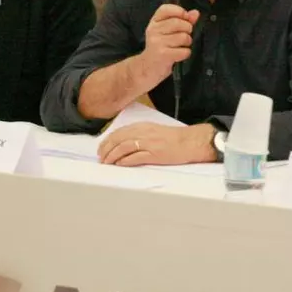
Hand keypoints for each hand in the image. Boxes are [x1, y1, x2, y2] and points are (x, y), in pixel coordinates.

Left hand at [98, 122, 216, 166]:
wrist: (191, 142)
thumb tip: (125, 143)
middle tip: (101, 157)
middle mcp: (144, 133)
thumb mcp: (155, 131)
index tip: (102, 148)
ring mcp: (149, 143)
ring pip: (124, 148)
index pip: (120, 132)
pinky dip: (124, 161)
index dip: (108, 140)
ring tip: (107, 163)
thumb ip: (141, 134)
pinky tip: (119, 165)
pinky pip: (135, 157)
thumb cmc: (175, 138)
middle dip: (106, 149)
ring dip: (112, 156)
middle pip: (119, 139)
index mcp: (143, 126)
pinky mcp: (155, 154)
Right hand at [138, 4, 199, 84]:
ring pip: (183, 37)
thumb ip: (183, 21)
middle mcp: (153, 30)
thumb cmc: (161, 48)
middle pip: (178, 22)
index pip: (166, 9)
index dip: (179, 11)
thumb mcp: (168, 32)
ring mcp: (157, 42)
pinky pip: (184, 51)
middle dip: (188, 29)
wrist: (147, 68)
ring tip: (181, 46)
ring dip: (187, 43)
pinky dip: (185, 53)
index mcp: (154, 22)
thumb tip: (195, 13)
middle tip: (185, 36)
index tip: (185, 18)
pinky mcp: (162, 54)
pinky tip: (179, 55)